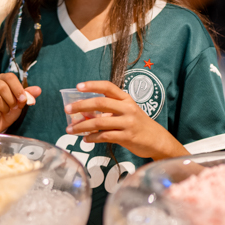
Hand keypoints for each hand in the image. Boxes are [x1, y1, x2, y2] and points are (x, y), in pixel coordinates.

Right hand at [0, 73, 40, 132]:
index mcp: (1, 79)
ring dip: (4, 108)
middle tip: (13, 107)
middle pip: (1, 87)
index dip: (18, 89)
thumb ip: (27, 95)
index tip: (22, 100)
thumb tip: (38, 90)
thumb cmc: (8, 110)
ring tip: (4, 111)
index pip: (9, 77)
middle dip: (11, 100)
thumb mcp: (20, 102)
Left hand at [64, 81, 188, 160]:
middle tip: (67, 109)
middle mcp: (127, 108)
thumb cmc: (138, 124)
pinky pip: (105, 136)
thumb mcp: (126, 112)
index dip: (93, 85)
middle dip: (81, 105)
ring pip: (99, 122)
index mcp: (126, 99)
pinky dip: (92, 138)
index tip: (78, 86)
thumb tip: (83, 114)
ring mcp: (127, 123)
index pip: (108, 87)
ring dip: (82, 126)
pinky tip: (86, 139)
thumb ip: (107, 112)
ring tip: (70, 129)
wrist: (157, 140)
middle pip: (100, 102)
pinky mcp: (127, 137)